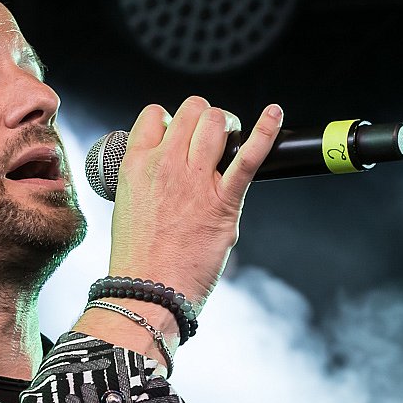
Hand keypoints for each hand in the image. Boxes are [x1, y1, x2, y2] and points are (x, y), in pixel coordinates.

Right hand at [107, 96, 283, 305]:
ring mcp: (194, 181)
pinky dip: (266, 132)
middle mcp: (163, 165)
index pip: (155, 115)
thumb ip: (149, 179)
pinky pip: (248, 157)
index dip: (171, 121)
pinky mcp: (223, 201)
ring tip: (231, 140)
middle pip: (191, 110)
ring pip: (215, 121)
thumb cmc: (139, 258)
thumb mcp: (128, 205)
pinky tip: (274, 115)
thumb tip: (171, 167)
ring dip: (227, 125)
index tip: (179, 136)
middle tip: (213, 138)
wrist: (149, 292)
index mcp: (135, 165)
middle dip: (205, 118)